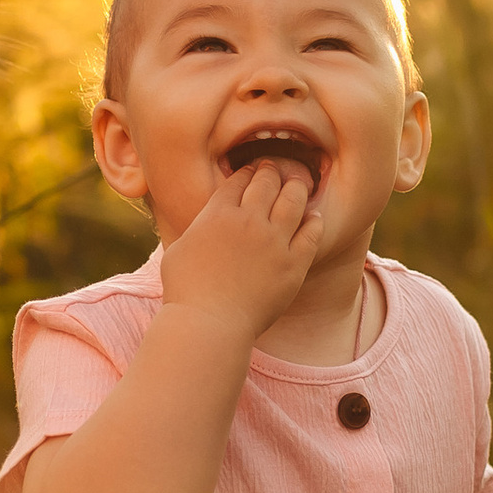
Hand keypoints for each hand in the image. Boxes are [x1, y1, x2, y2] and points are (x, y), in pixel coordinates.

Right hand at [156, 157, 324, 341]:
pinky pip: (311, 233)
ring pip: (293, 199)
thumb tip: (205, 222)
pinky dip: (314, 220)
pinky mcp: (293, 263)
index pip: (239, 179)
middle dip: (272, 170)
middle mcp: (248, 220)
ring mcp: (273, 241)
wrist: (208, 323)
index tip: (252, 170)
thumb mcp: (178, 249)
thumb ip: (197, 228)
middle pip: (267, 181)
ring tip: (299, 183)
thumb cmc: (185, 292)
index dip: (247, 171)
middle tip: (277, 169)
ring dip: (297, 187)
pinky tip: (314, 217)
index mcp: (218, 213)